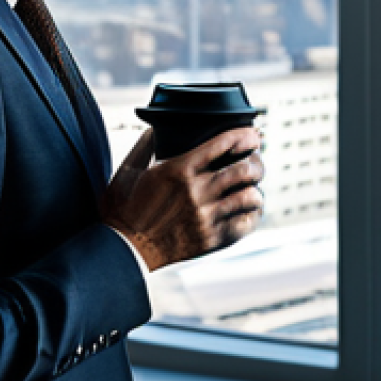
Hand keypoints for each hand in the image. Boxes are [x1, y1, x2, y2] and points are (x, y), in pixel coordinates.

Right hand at [101, 127, 264, 271]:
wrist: (123, 251)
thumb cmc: (123, 210)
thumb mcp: (128, 171)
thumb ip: (145, 146)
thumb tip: (156, 129)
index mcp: (179, 169)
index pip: (223, 144)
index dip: (245, 136)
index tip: (254, 135)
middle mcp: (196, 192)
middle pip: (244, 170)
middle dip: (257, 163)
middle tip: (256, 162)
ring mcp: (205, 216)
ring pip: (249, 197)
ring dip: (256, 190)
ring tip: (254, 188)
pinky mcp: (210, 239)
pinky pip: (244, 224)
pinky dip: (252, 215)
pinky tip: (249, 211)